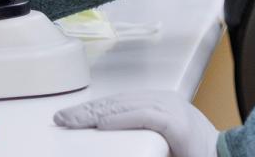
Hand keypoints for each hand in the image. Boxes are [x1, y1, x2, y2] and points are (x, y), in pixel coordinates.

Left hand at [54, 91, 218, 156]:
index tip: (67, 117)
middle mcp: (165, 101)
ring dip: (97, 113)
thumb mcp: (157, 140)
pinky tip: (103, 124)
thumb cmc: (194, 153)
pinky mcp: (178, 125)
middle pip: (118, 101)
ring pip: (127, 105)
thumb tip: (103, 135)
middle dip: (87, 110)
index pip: (118, 102)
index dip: (91, 108)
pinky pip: (146, 118)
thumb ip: (136, 135)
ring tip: (74, 121)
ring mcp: (173, 110)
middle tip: (61, 118)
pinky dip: (123, 119)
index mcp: (159, 105)